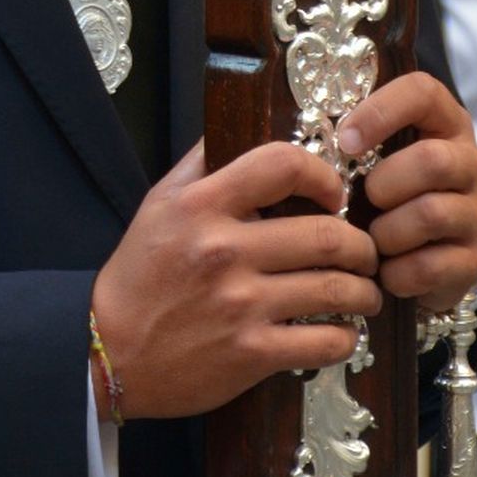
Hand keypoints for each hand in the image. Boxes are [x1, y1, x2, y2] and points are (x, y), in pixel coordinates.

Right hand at [89, 140, 380, 420]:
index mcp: (203, 205)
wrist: (111, 350)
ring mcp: (240, 305)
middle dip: (361, 245)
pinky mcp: (251, 354)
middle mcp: (224, 250)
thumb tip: (240, 122)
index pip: (282, 165)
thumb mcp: (160, 202)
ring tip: (365, 291)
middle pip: (326, 234)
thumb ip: (202, 163)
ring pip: (334, 289)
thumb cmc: (140, 272)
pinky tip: (343, 331)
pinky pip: (323, 342)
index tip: (334, 194)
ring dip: (363, 291)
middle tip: (365, 251)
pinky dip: (345, 336)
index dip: (323, 175)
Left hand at [338, 72, 476, 315]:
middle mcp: (470, 163)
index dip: (381, 111)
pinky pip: (431, 265)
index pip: (423, 92)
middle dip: (385, 184)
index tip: (346, 140)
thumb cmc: (384, 194)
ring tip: (374, 237)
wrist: (422, 259)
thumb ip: (353, 142)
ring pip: (431, 214)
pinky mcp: (475, 259)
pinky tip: (387, 268)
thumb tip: (305, 146)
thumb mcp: (374, 159)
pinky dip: (397, 271)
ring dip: (388, 230)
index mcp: (443, 123)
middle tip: (365, 198)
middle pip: (433, 160)